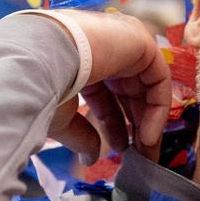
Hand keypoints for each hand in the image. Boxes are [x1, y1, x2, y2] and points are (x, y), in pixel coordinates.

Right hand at [40, 11, 171, 162]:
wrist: (42, 61)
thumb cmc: (41, 85)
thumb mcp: (62, 118)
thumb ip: (81, 137)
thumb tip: (90, 159)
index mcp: (82, 60)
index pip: (106, 94)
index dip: (114, 124)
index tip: (119, 150)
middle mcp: (105, 48)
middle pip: (129, 91)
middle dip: (135, 125)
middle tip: (140, 155)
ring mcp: (124, 41)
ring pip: (146, 86)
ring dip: (148, 121)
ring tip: (146, 152)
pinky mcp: (141, 42)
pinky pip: (158, 79)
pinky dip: (158, 108)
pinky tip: (147, 136)